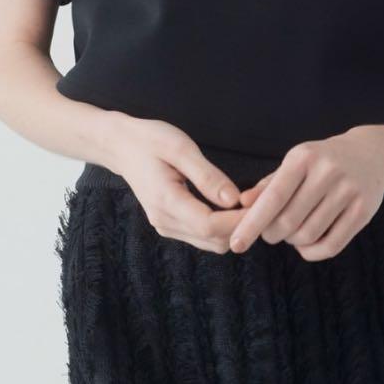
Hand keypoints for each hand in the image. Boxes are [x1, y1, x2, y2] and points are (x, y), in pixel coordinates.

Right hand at [107, 118, 248, 253]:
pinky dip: (221, 227)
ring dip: (233, 228)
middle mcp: (165, 221)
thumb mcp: (180, 148)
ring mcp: (166, 226)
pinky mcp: (170, 225)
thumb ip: (207, 175)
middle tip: (260, 201)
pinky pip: (203, 236)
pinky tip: (230, 206)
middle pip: (214, 240)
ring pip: (211, 243)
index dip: (240, 220)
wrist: (121, 146)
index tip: (262, 203)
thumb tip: (234, 200)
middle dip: (241, 226)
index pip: (210, 226)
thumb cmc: (151, 140)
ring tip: (249, 202)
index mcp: (166, 201)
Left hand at [229, 126, 383, 260]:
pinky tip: (307, 245)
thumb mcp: (295, 163)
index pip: (273, 197)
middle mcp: (327, 171)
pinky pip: (332, 245)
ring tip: (292, 233)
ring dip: (293, 242)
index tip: (236, 244)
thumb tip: (242, 203)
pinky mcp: (364, 210)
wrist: (372, 154)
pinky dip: (312, 252)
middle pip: (289, 221)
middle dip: (272, 234)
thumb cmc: (322, 160)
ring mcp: (348, 190)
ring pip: (308, 235)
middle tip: (271, 233)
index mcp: (304, 157)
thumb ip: (268, 184)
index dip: (252, 223)